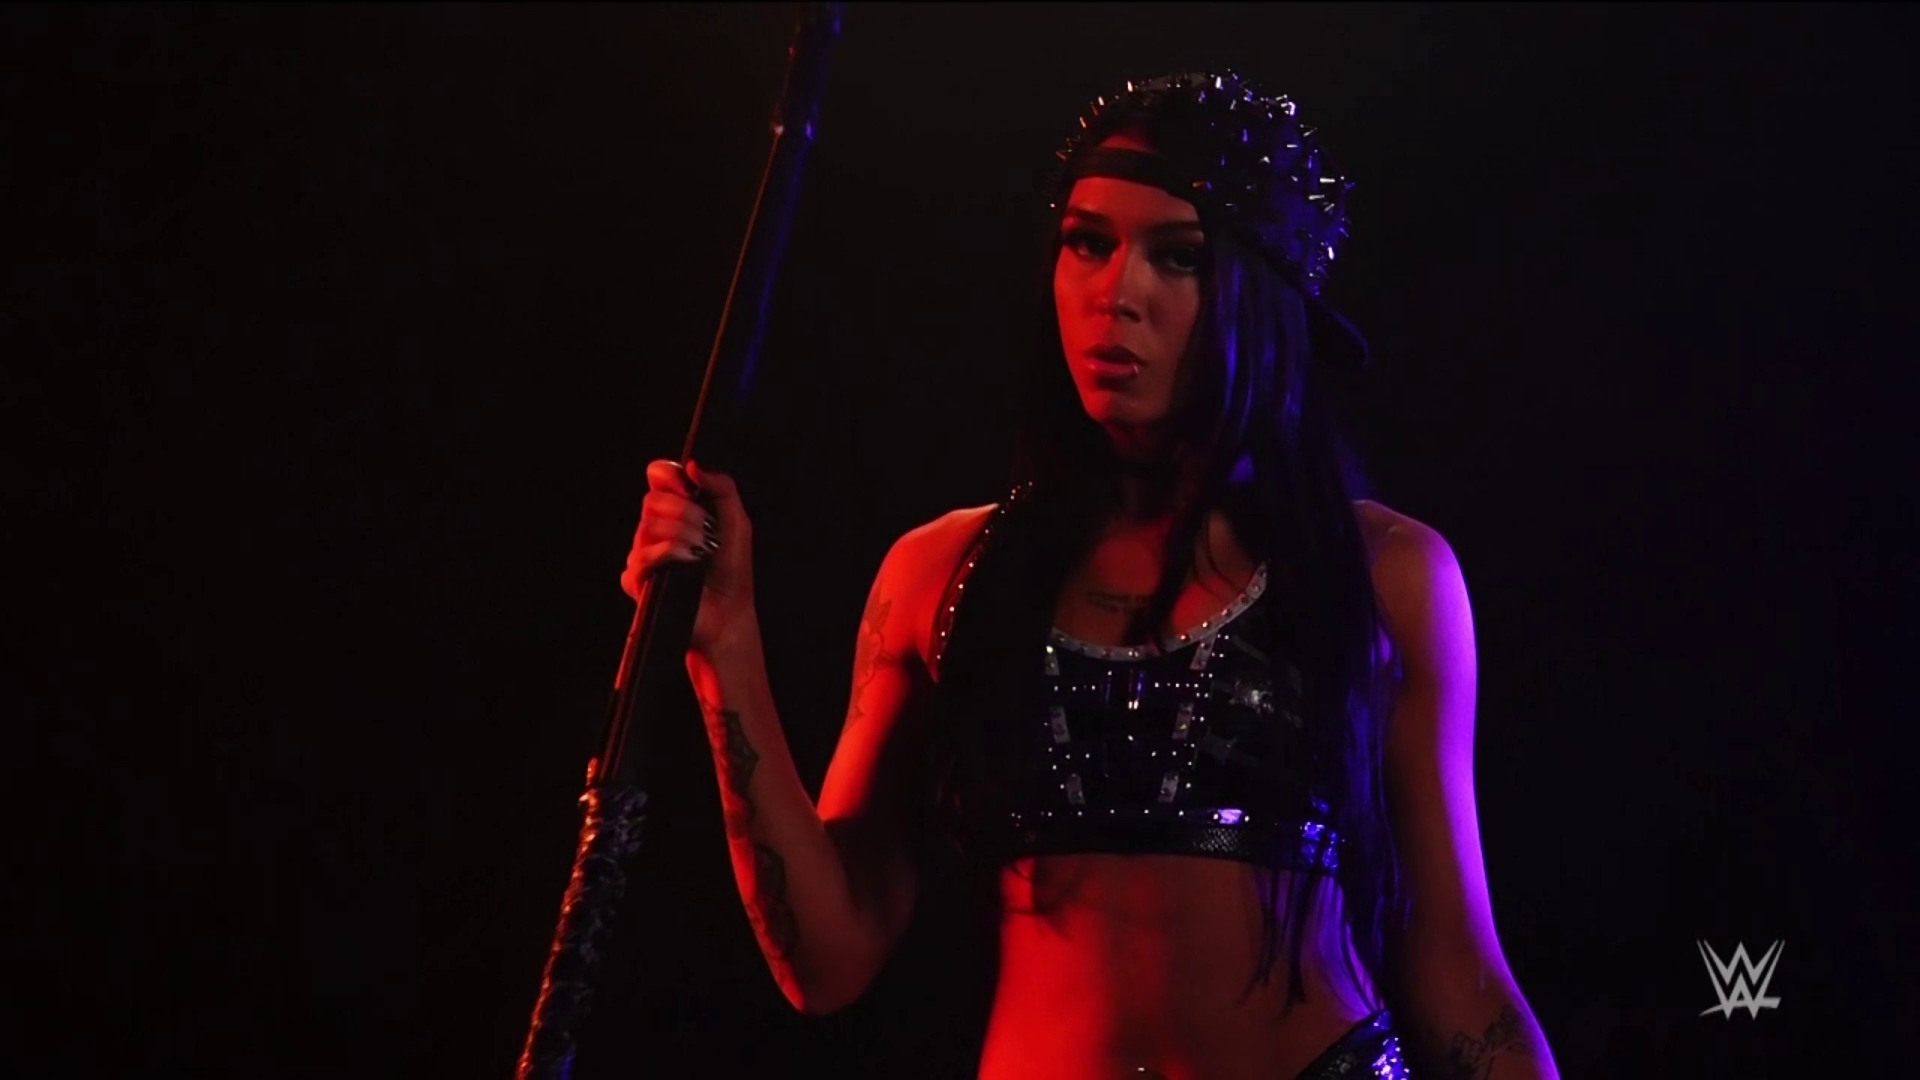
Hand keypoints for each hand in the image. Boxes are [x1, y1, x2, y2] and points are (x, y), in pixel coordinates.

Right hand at [621, 459, 755, 654]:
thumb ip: (721, 487)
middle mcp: (654, 528)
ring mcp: (643, 553)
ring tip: (702, 553)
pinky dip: (669, 555)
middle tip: (707, 533)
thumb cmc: (732, 569)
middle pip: (652, 500)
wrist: (728, 612)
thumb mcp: (737, 522)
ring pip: (648, 526)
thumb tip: (692, 465)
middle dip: (686, 513)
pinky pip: (643, 556)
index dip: (669, 475)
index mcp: (676, 509)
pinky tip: (688, 565)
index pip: (657, 476)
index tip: (689, 488)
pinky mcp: (637, 579)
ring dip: (683, 536)